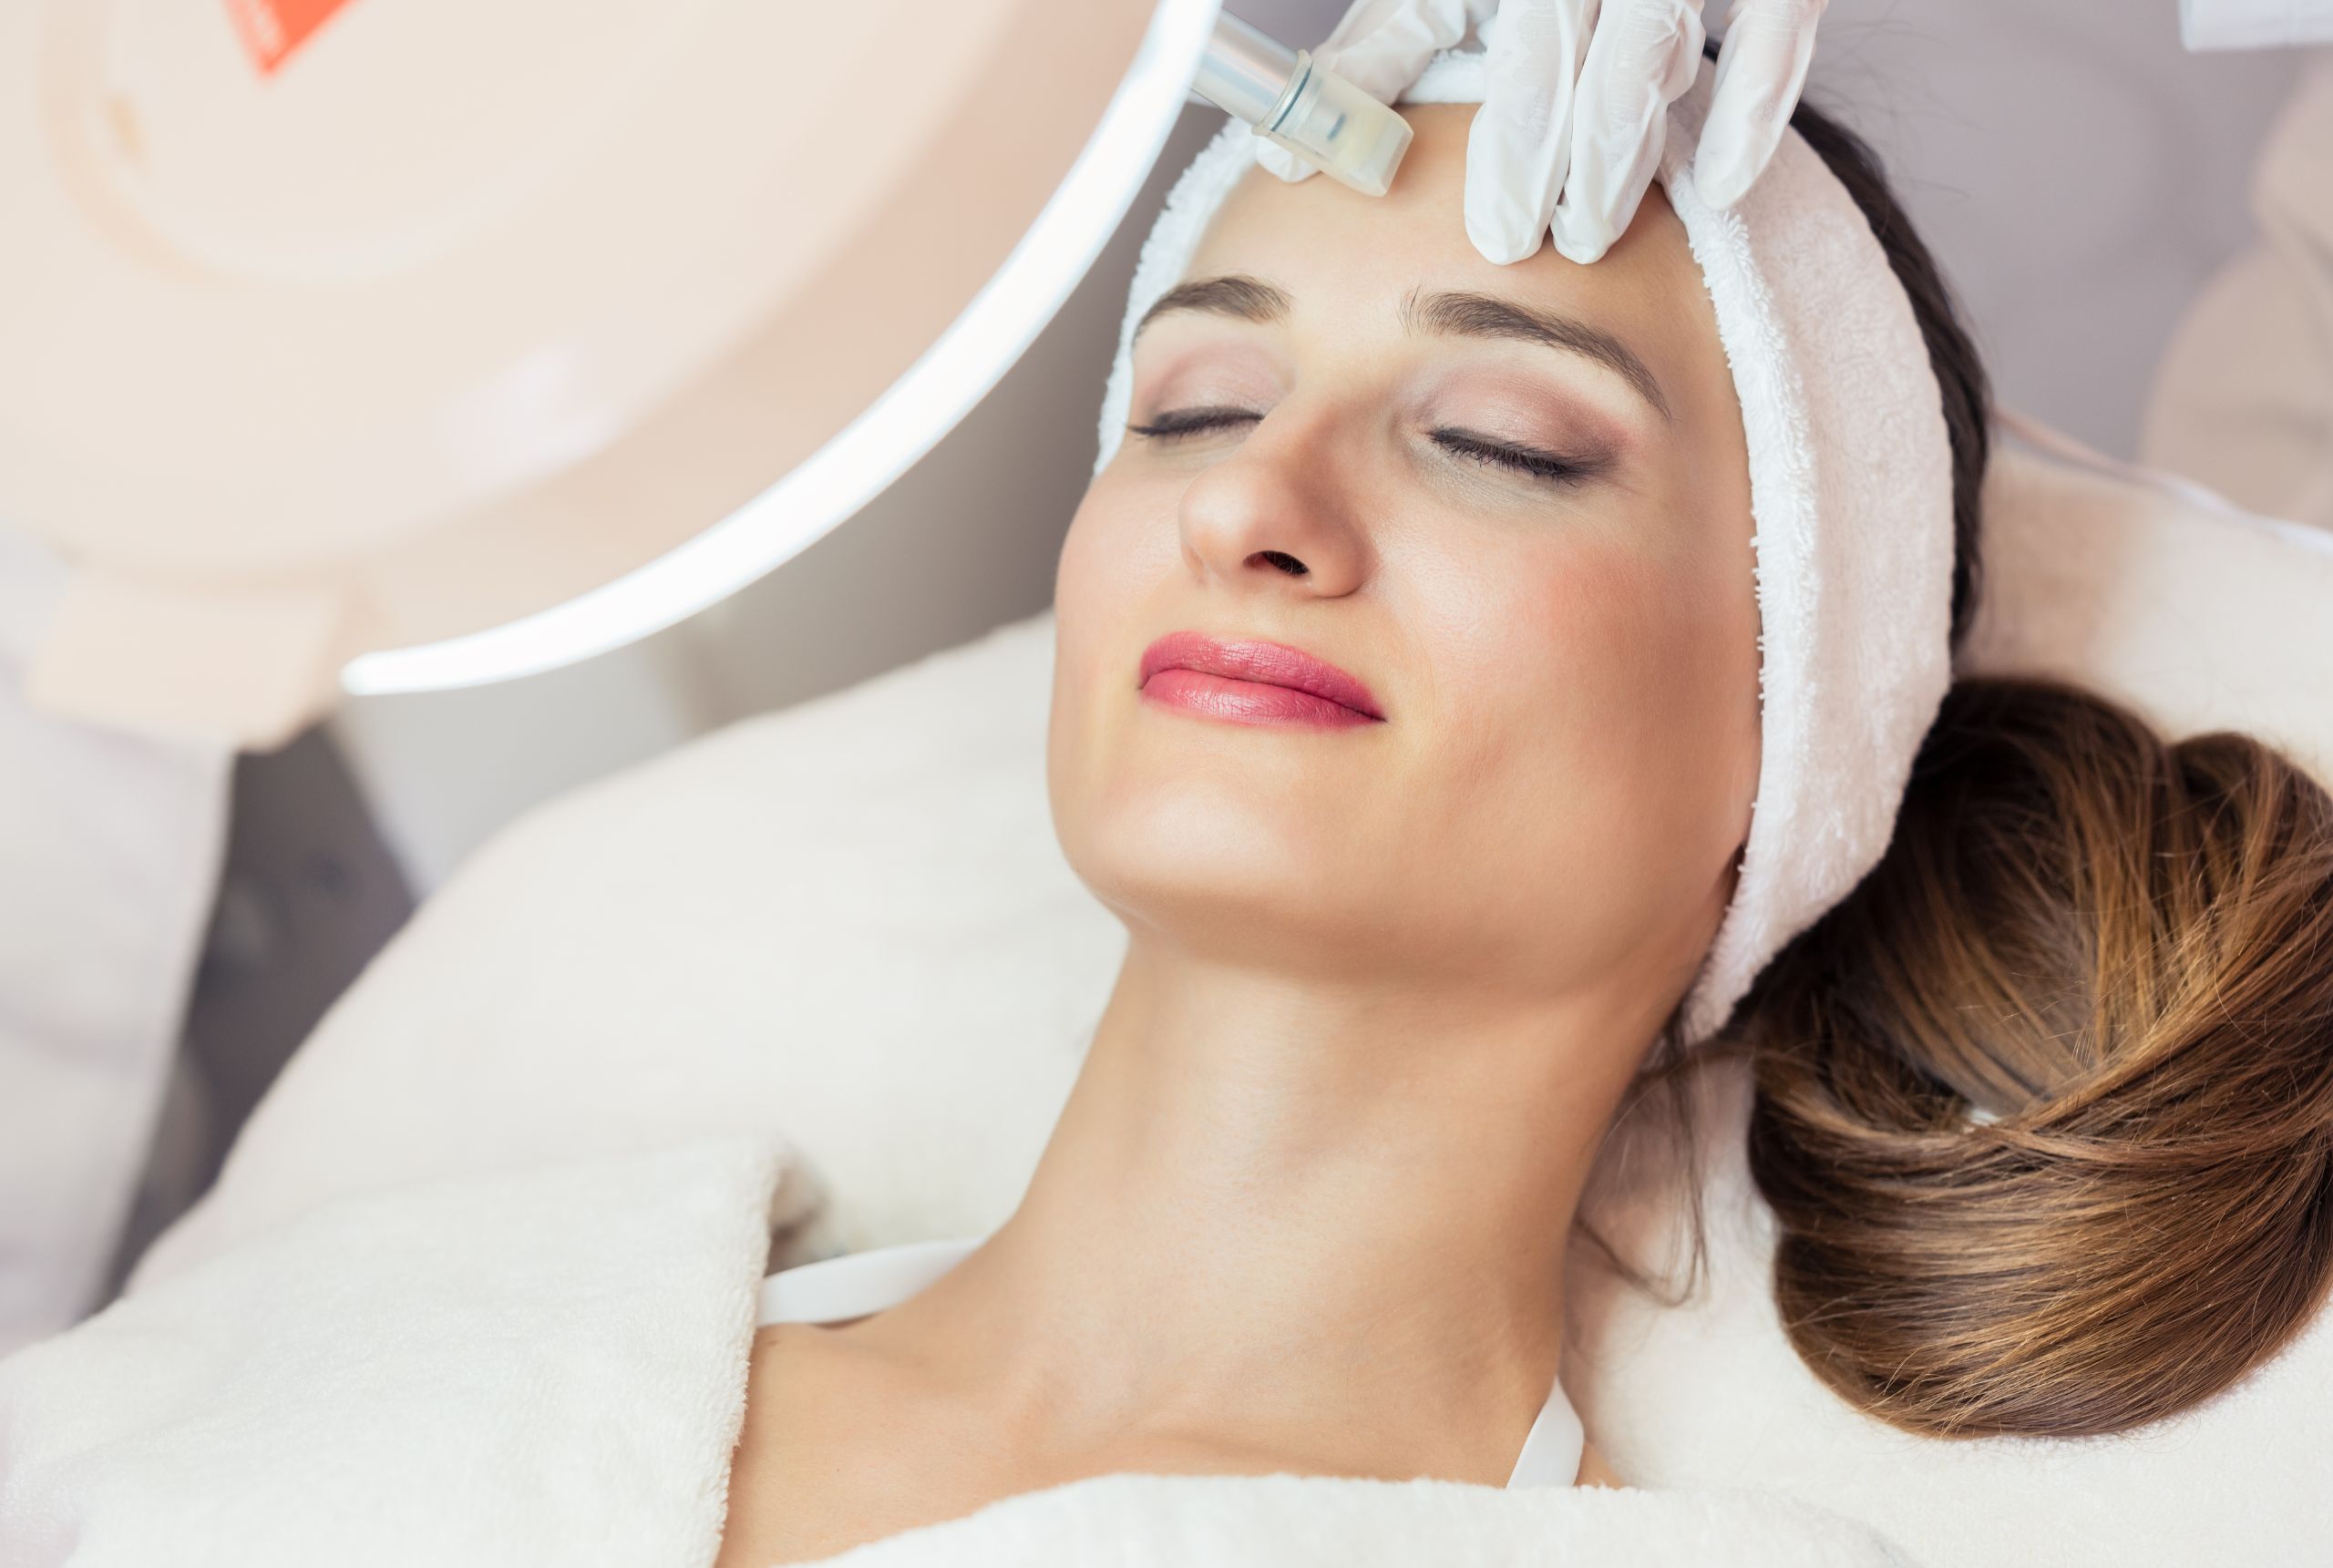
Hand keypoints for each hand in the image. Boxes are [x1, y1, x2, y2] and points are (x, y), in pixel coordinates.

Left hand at [1254, 1, 1826, 264]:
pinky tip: (1716, 188)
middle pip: (1569, 47)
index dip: (1476, 122)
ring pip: (1654, 53)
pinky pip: (1776, 37)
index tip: (1454, 214)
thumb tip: (1289, 158)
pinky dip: (1748, 115)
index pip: (1470, 23)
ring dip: (1620, 154)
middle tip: (1517, 240)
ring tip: (1586, 232)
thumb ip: (1382, 48)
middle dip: (1541, 154)